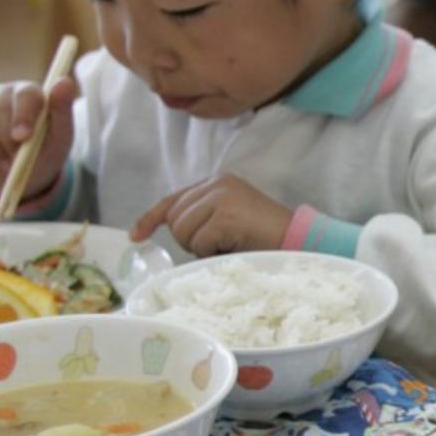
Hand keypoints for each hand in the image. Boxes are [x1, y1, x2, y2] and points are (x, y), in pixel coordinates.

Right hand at [0, 76, 79, 201]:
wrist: (29, 171)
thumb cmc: (48, 146)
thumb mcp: (61, 133)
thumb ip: (62, 108)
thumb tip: (64, 82)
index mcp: (26, 91)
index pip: (24, 94)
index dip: (23, 115)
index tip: (24, 137)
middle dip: (7, 137)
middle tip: (17, 158)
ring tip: (11, 163)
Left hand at [132, 176, 293, 255]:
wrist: (299, 241)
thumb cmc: (266, 237)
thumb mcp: (231, 218)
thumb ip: (204, 215)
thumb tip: (169, 227)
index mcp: (218, 182)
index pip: (174, 199)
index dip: (151, 218)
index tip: (136, 236)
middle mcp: (218, 184)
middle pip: (175, 219)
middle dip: (190, 240)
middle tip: (219, 245)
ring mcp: (222, 198)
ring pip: (183, 232)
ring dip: (201, 247)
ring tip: (229, 245)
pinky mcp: (226, 216)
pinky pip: (199, 243)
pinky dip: (212, 252)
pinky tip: (234, 247)